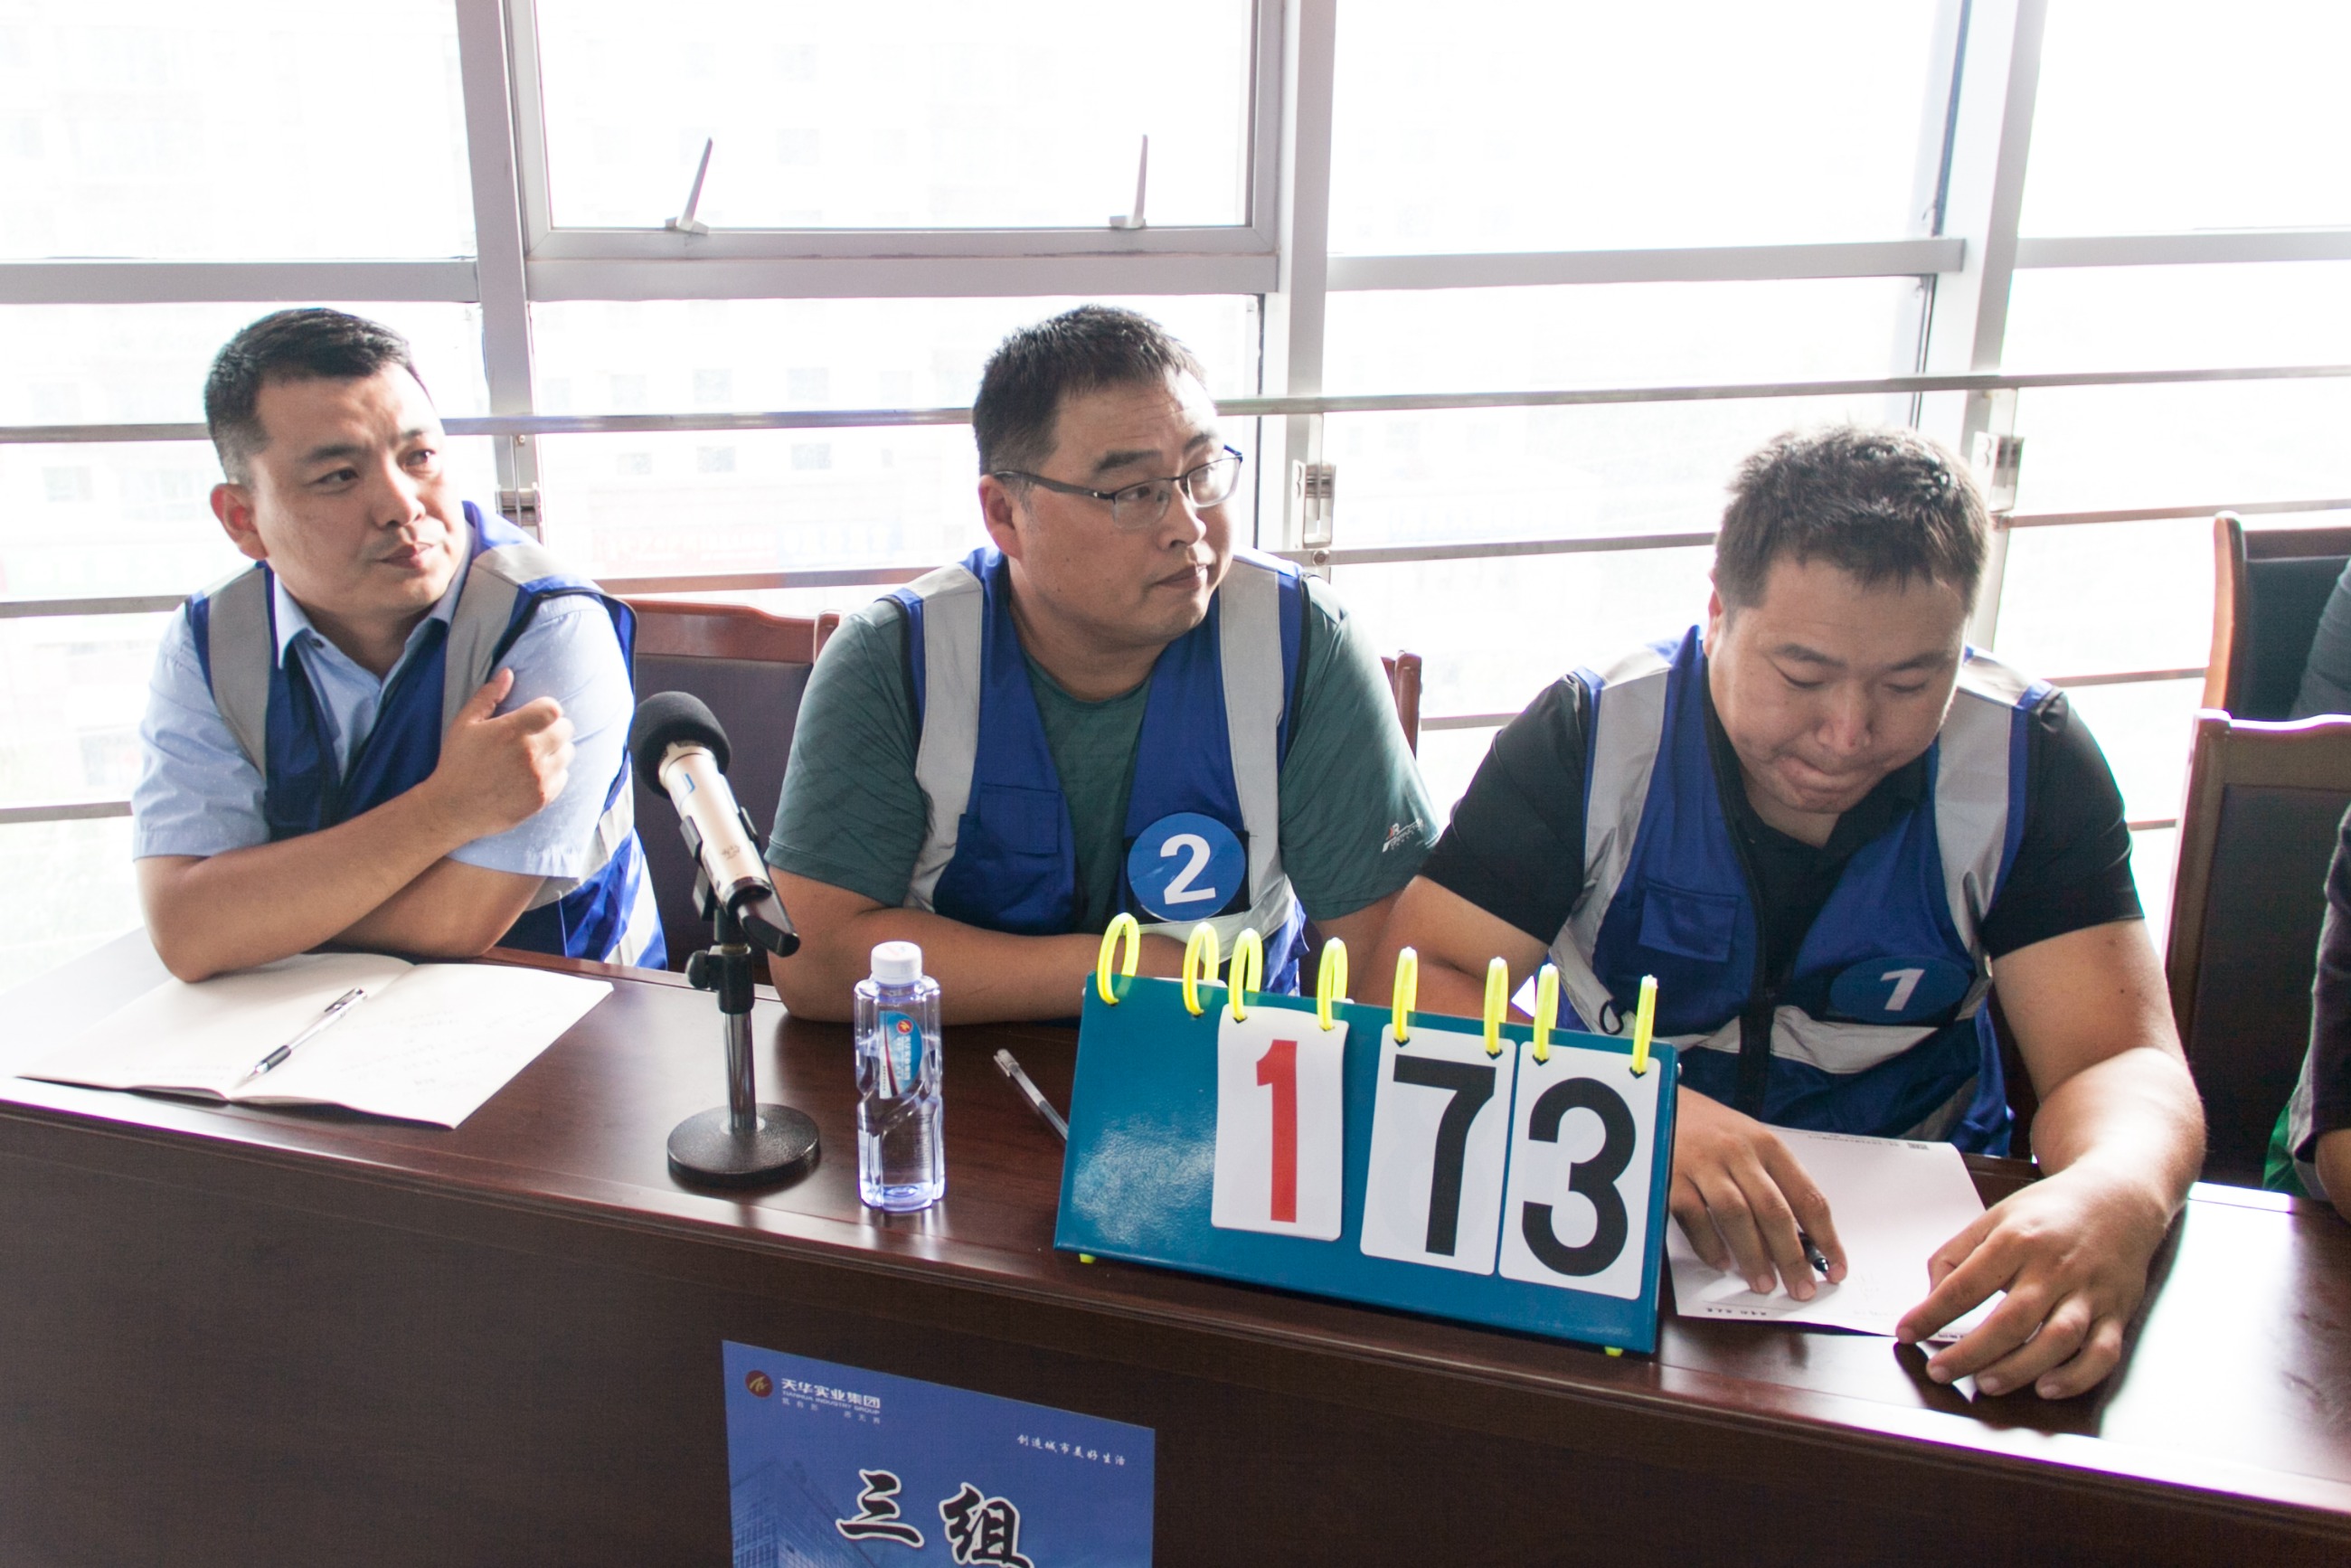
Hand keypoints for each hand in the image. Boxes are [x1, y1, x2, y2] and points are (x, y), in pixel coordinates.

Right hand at [425, 668, 572, 841]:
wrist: (452, 808)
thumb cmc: (457, 763)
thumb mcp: (465, 724)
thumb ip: (488, 697)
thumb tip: (508, 673)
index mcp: (512, 730)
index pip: (553, 709)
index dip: (548, 710)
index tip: (537, 715)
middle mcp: (530, 753)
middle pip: (566, 729)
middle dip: (555, 727)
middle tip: (538, 734)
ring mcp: (538, 777)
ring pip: (568, 753)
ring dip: (557, 750)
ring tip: (536, 754)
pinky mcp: (542, 798)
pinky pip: (563, 777)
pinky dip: (554, 773)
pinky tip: (535, 774)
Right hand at [1669, 1088, 1845, 1300]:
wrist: (1659, 1102)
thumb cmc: (1711, 1130)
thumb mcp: (1751, 1142)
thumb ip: (1774, 1182)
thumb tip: (1801, 1240)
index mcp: (1767, 1145)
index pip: (1807, 1196)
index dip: (1826, 1238)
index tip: (1835, 1268)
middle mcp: (1738, 1153)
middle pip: (1773, 1210)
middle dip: (1792, 1256)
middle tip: (1802, 1288)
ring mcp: (1703, 1165)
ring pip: (1736, 1215)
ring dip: (1753, 1256)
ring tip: (1764, 1284)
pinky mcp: (1671, 1177)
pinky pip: (1694, 1217)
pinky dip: (1710, 1244)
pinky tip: (1722, 1262)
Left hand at [1896, 1162, 2171, 1397]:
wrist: (2118, 1198)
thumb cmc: (2049, 1213)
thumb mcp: (1994, 1218)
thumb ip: (1957, 1255)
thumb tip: (1932, 1298)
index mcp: (2016, 1240)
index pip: (1966, 1284)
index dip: (1931, 1312)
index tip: (1906, 1332)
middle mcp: (2054, 1267)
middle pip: (2011, 1319)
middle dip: (1971, 1352)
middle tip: (1940, 1371)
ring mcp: (2088, 1292)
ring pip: (2057, 1339)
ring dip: (2020, 1368)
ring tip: (1987, 1384)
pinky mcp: (2116, 1312)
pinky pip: (2102, 1353)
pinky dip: (2077, 1377)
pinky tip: (2047, 1387)